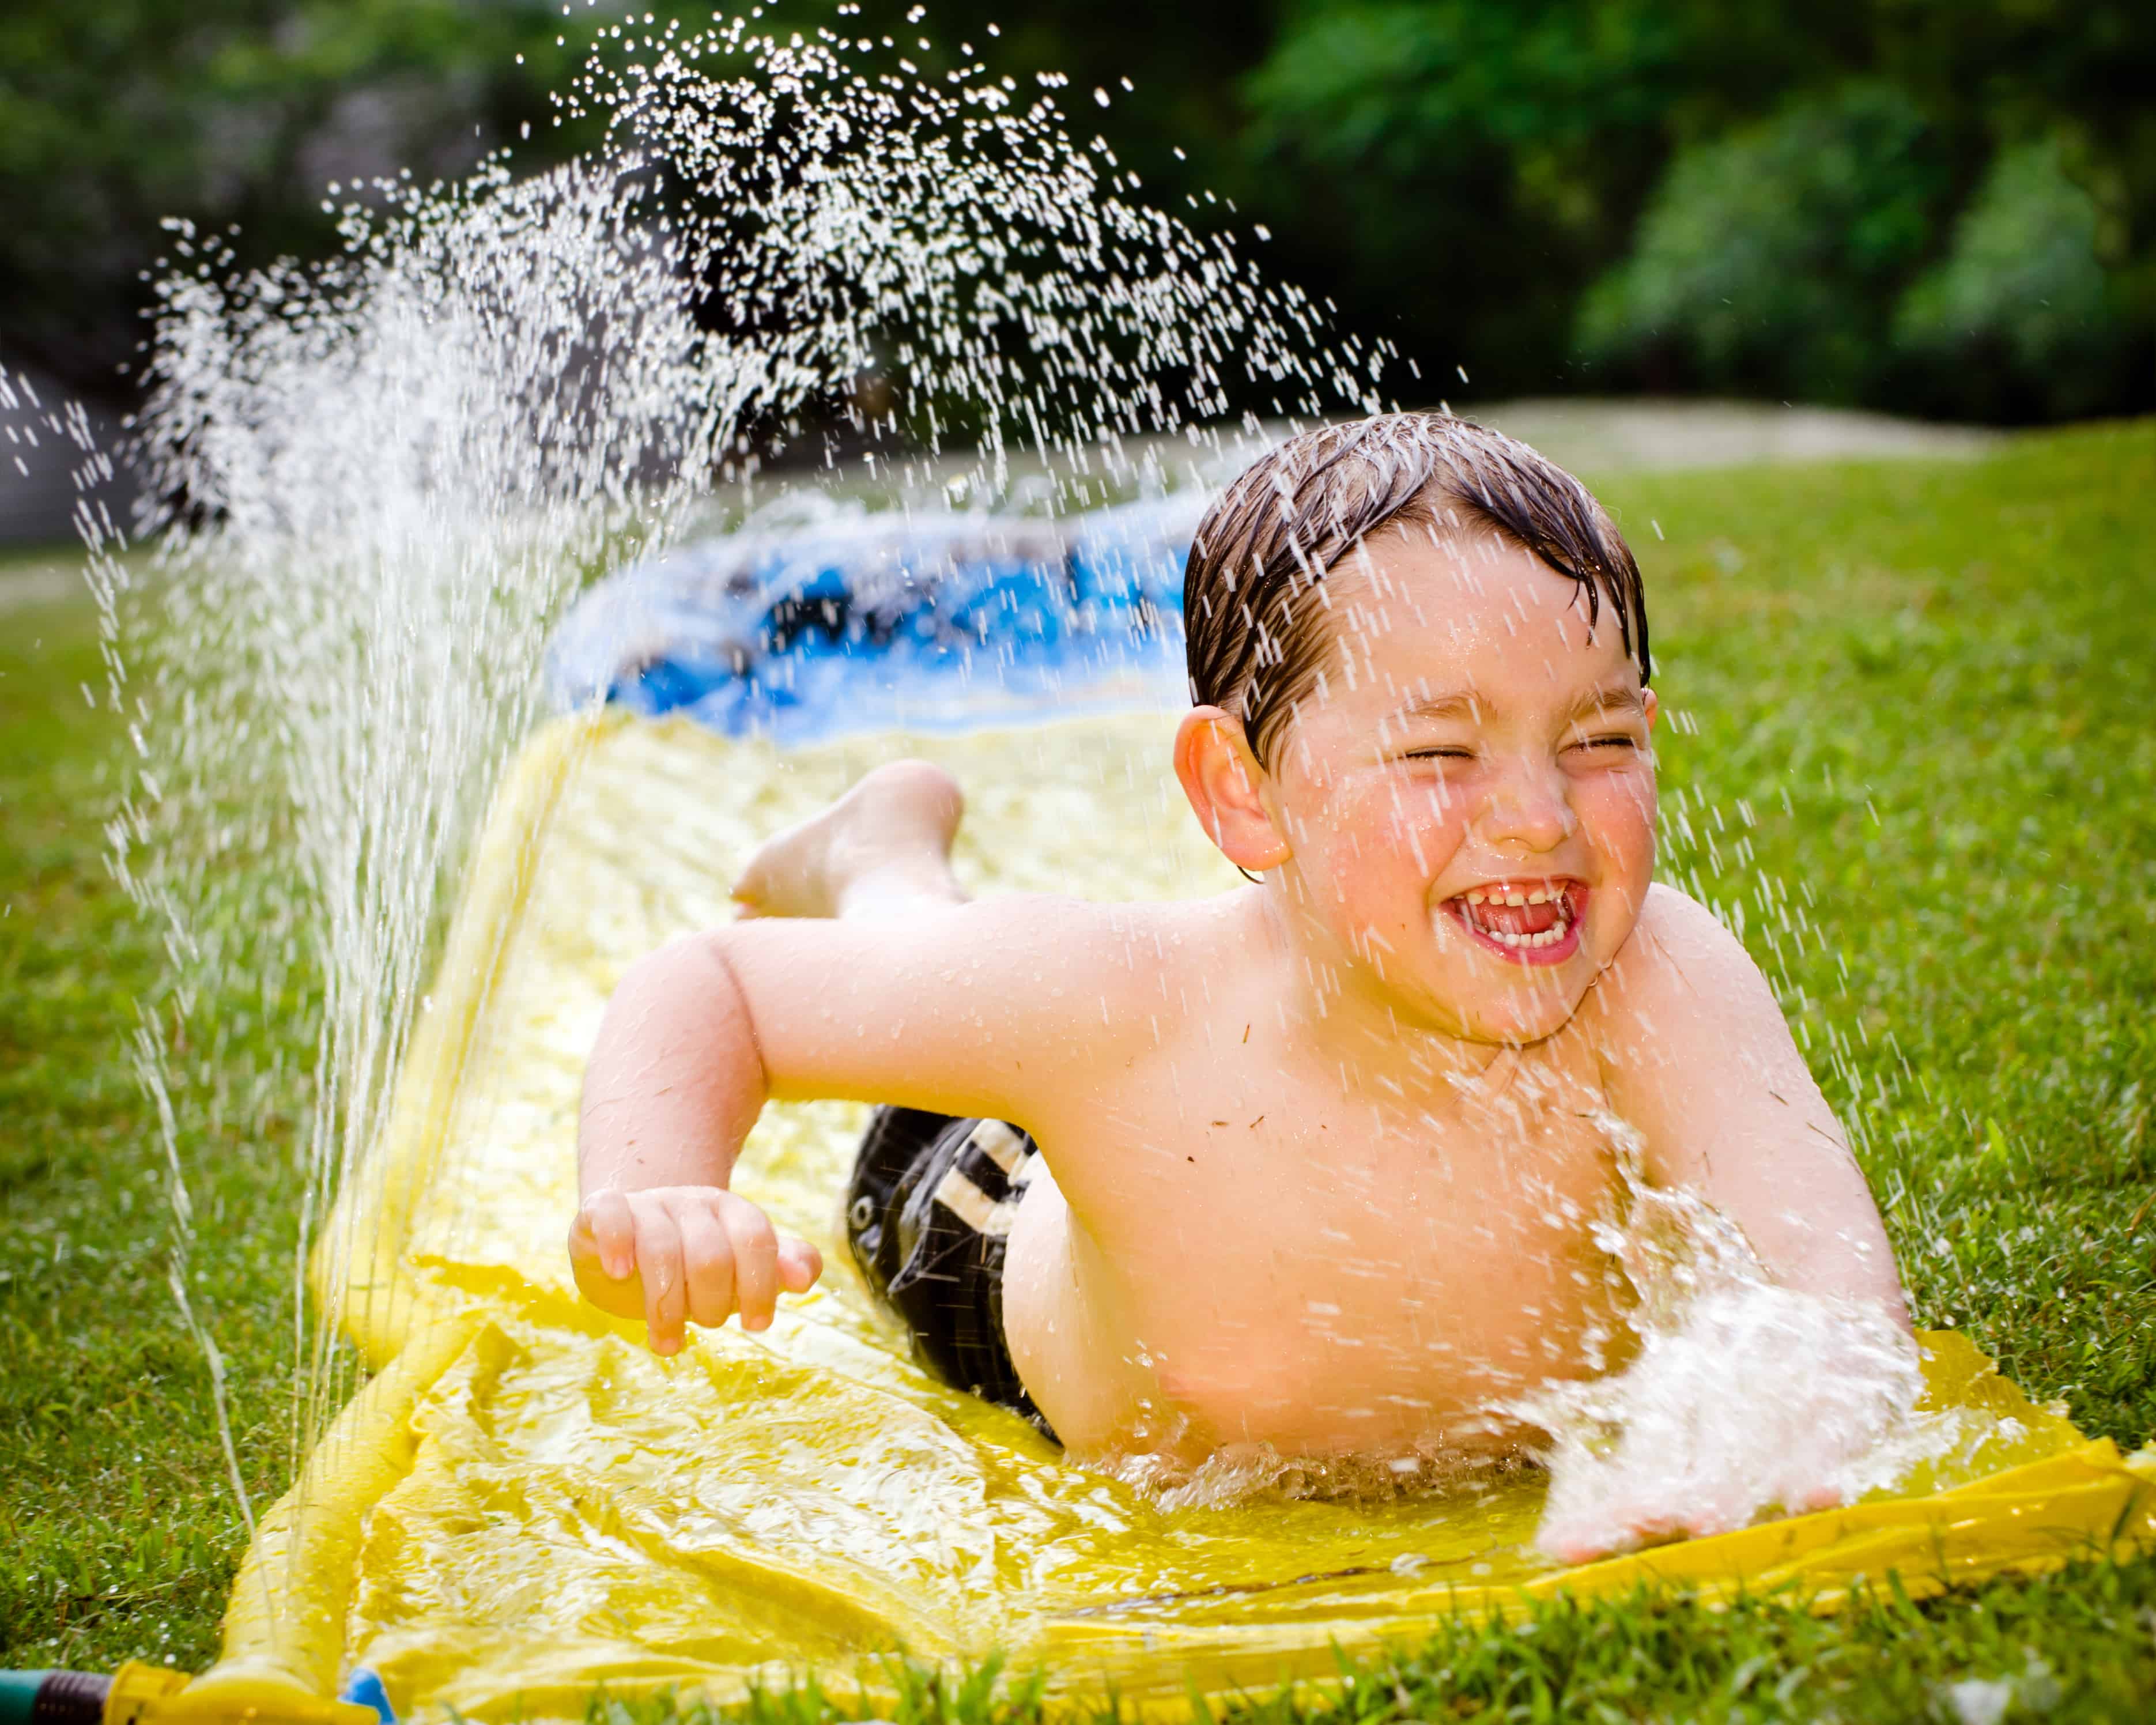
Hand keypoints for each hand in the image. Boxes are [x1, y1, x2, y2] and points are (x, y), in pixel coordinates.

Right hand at [567, 1185, 822, 1353]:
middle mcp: (691, 1202)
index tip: (757, 1325)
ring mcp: (647, 1204)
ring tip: (668, 1345)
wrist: (632, 1239)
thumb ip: (783, 1266)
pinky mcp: (603, 1208)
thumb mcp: (743, 1267)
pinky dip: (616, 1242)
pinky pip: (610, 1215)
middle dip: (712, 1304)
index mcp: (732, 1211)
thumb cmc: (697, 1262)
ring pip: (660, 1248)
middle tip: (706, 1325)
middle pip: (710, 1254)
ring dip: (665, 1307)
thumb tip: (803, 1278)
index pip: (756, 1240)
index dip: (760, 1286)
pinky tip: (621, 1272)